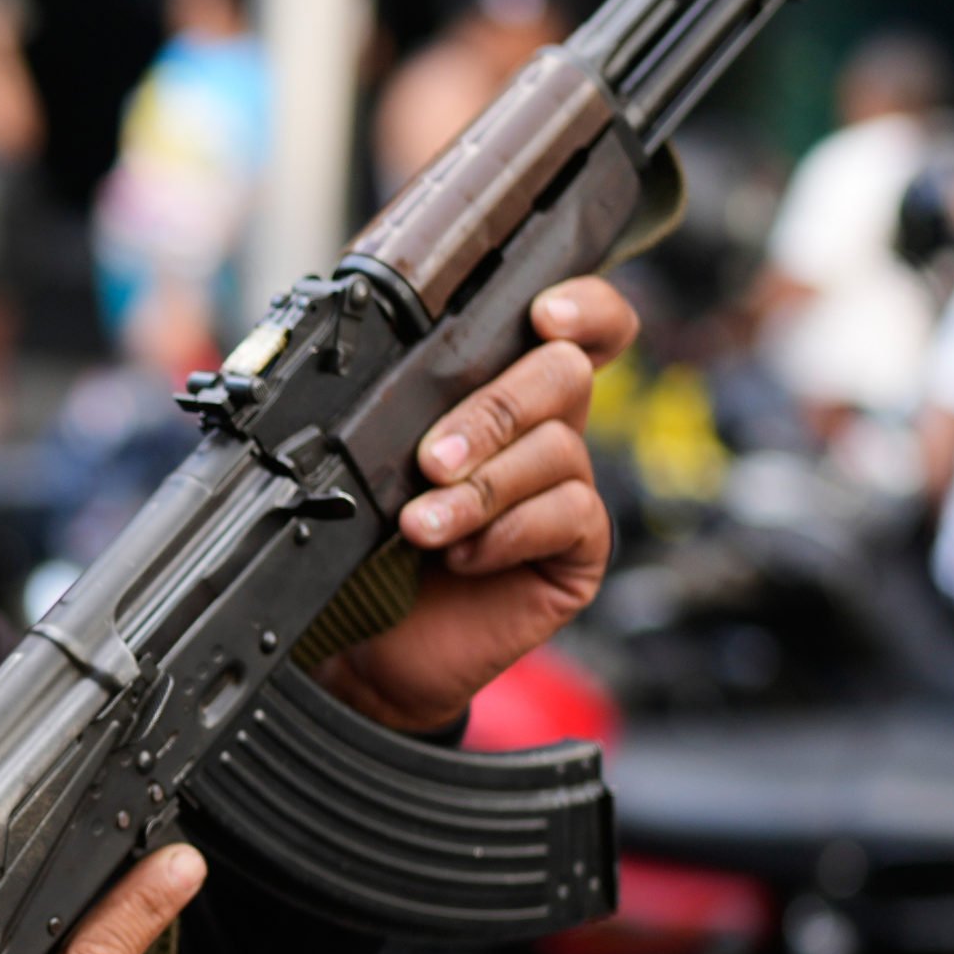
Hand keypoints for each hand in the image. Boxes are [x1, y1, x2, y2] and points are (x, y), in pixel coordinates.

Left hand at [313, 276, 641, 735]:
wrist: (370, 647)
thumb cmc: (369, 544)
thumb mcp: (372, 462)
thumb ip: (396, 407)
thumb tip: (381, 363)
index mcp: (501, 388)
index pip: (576, 324)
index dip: (584, 306)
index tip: (545, 314)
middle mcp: (545, 428)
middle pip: (564, 373)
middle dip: (494, 411)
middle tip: (430, 461)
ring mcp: (568, 487)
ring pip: (557, 450)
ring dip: (481, 487)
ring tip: (421, 527)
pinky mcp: (579, 549)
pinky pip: (569, 514)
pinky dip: (508, 531)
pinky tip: (463, 557)